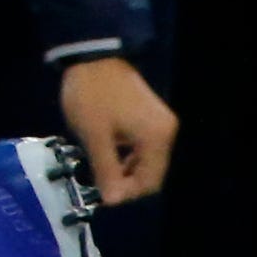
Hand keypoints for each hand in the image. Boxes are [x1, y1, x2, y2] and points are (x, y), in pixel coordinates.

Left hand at [61, 54, 175, 204]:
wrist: (92, 54)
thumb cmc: (91, 95)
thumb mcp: (93, 135)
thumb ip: (106, 170)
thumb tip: (113, 201)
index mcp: (156, 139)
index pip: (150, 182)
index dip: (127, 193)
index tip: (102, 194)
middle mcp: (165, 132)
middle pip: (151, 172)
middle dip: (126, 181)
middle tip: (99, 182)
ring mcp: (160, 122)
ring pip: (146, 159)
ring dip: (125, 167)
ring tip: (98, 166)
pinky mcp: (150, 115)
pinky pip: (142, 144)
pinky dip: (125, 153)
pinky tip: (106, 150)